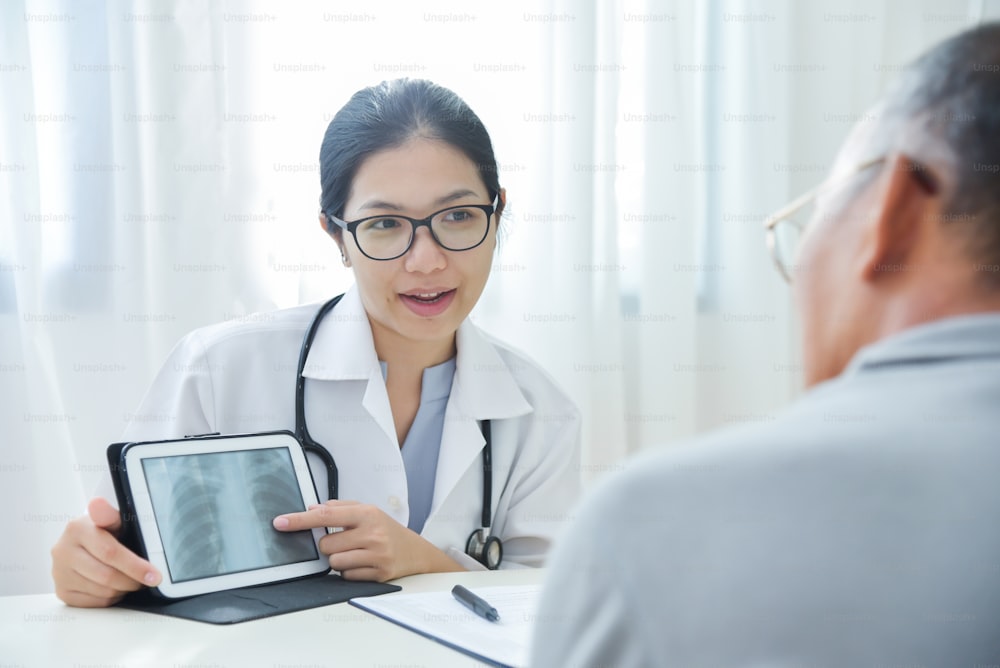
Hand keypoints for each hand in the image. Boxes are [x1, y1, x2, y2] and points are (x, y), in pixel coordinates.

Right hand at [51, 497, 161, 606]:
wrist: (83, 541)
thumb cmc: (105, 530)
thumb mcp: (112, 519)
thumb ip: (109, 514)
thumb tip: (98, 503)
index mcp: (77, 529)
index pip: (110, 553)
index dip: (136, 566)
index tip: (155, 576)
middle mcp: (63, 551)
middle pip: (106, 576)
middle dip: (133, 581)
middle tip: (147, 579)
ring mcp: (59, 573)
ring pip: (102, 592)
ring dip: (122, 589)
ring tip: (130, 579)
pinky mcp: (61, 591)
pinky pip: (93, 603)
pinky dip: (110, 598)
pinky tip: (115, 586)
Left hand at [273, 500, 462, 581]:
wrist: (416, 552)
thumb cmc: (386, 530)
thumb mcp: (367, 511)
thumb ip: (339, 507)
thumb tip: (311, 509)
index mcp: (367, 513)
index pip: (326, 515)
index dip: (300, 520)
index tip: (280, 522)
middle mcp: (373, 533)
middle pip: (326, 544)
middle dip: (329, 545)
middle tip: (346, 542)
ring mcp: (377, 555)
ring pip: (334, 562)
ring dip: (338, 560)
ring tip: (356, 554)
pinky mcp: (378, 574)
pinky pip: (346, 576)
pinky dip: (348, 572)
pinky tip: (362, 564)